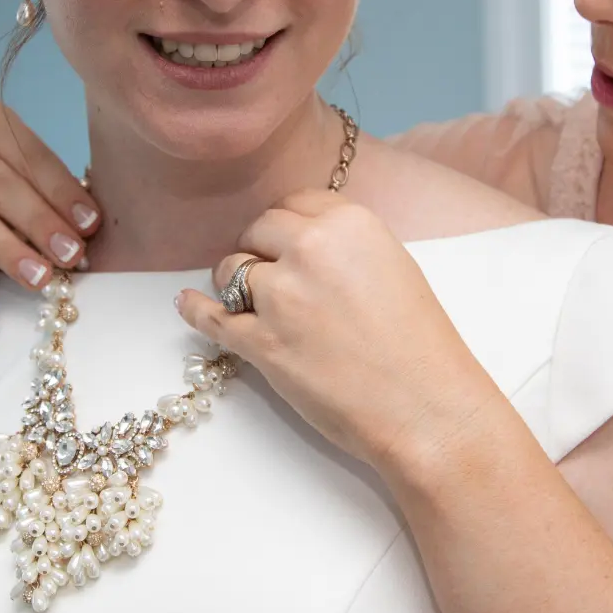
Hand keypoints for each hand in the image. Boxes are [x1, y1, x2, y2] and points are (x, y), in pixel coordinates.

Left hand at [175, 191, 504, 474]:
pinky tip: (186, 304)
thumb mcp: (393, 269)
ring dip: (237, 285)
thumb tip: (302, 243)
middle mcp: (311, 249)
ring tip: (255, 304)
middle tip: (268, 273)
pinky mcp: (262, 343)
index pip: (294, 204)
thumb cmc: (421, 348)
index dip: (286, 226)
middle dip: (259, 248)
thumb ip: (346, 247)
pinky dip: (195, 310)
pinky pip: (212, 318)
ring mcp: (281, 296)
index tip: (284, 241)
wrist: (426, 408)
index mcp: (350, 224)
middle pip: (258, 229)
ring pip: (232, 270)